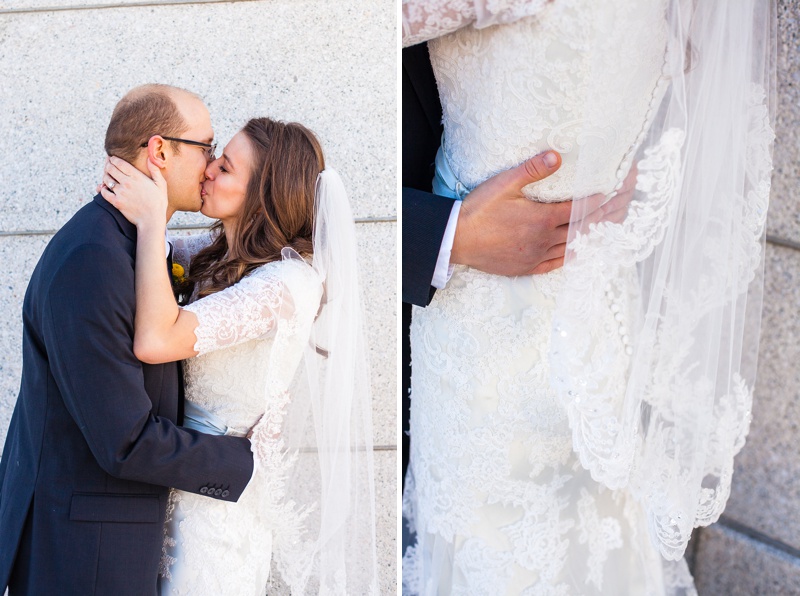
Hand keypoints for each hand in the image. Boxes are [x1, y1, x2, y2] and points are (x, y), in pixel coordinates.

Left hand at [100, 157, 168, 229]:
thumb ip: (155, 171)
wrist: (152, 220)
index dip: (113, 158)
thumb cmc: (158, 202)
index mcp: (137, 177)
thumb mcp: (161, 185)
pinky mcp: (116, 202)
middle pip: (110, 169)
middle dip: (107, 165)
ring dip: (105, 176)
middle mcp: (127, 183)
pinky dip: (102, 189)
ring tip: (107, 176)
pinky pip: (104, 192)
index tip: (111, 158)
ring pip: (106, 179)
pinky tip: (104, 188)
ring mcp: (121, 192)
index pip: (119, 163)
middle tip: (107, 165)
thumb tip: (149, 158)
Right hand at [451, 153, 636, 275]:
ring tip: (609, 228)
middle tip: (624, 207)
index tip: (618, 190)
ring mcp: (536, 256)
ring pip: (573, 247)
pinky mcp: (527, 267)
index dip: (601, 199)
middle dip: (606, 216)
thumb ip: (532, 170)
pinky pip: (557, 263)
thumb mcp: (504, 184)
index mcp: (542, 218)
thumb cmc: (479, 211)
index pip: (580, 208)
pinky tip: (579, 251)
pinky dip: (572, 255)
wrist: (457, 241)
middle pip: (583, 228)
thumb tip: (557, 156)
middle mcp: (544, 240)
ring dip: (593, 236)